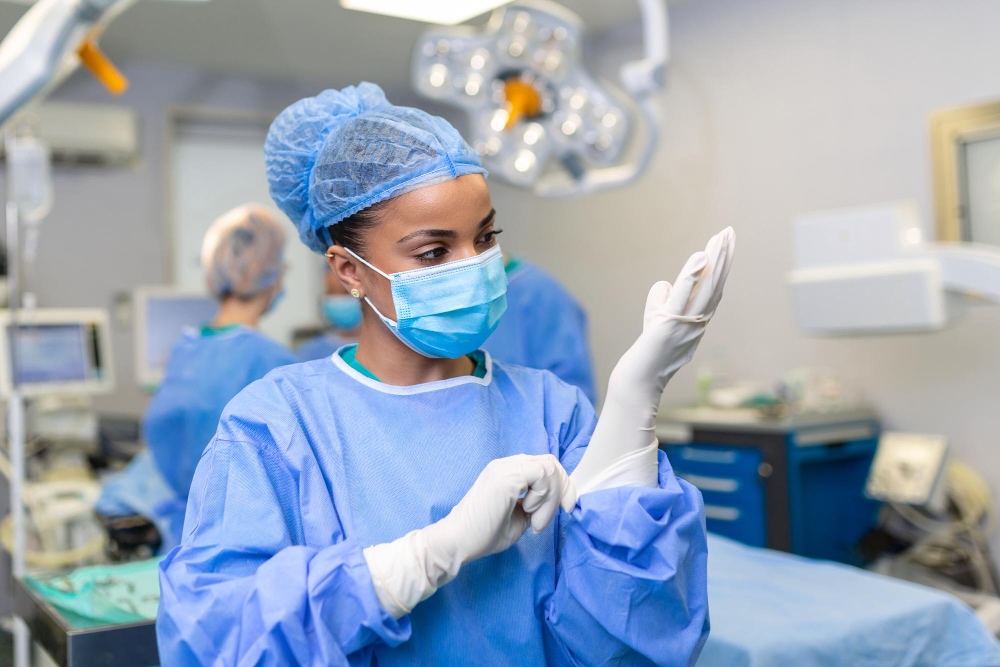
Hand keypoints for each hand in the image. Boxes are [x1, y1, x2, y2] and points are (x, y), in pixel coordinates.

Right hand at [433, 454, 576, 560]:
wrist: (458, 542)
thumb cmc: (484, 534)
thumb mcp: (520, 517)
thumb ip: (536, 504)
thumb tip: (555, 501)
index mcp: (508, 471)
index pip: (545, 464)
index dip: (562, 483)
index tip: (567, 507)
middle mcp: (506, 464)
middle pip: (550, 462)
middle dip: (563, 488)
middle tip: (559, 513)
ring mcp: (505, 467)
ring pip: (548, 468)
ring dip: (550, 499)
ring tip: (535, 521)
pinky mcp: (506, 476)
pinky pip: (541, 474)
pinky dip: (542, 496)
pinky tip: (528, 512)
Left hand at [609, 227, 734, 405]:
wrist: (640, 378)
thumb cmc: (649, 352)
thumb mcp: (656, 320)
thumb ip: (662, 300)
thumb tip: (663, 283)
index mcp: (699, 320)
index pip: (714, 288)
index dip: (722, 266)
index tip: (727, 242)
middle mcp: (698, 320)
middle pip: (716, 283)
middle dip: (724, 255)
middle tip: (730, 230)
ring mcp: (686, 322)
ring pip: (706, 287)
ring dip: (715, 260)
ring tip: (721, 237)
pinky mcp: (669, 323)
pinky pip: (683, 296)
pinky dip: (692, 276)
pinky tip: (699, 257)